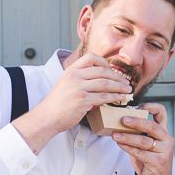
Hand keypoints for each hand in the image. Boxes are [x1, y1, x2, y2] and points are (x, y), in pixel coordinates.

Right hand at [12, 53, 131, 153]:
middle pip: (102, 71)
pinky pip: (104, 96)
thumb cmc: (58, 104)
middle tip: (126, 82)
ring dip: (120, 87)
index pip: (91, 58)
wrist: (47, 117)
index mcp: (71, 70)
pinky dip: (115, 97)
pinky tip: (121, 98)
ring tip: (128, 90)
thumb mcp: (66, 84)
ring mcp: (79, 88)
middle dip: (117, 77)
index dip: (105, 63)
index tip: (112, 70)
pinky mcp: (83, 100)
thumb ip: (80, 80)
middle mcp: (74, 76)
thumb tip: (100, 82)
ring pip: (106, 84)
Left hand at [112, 102, 173, 174]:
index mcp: (164, 133)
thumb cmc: (150, 164)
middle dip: (136, 121)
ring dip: (127, 137)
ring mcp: (164, 151)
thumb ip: (139, 135)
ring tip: (115, 134)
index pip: (162, 113)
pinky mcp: (158, 162)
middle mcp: (167, 140)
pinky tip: (120, 145)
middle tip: (122, 119)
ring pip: (144, 140)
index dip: (151, 106)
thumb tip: (121, 124)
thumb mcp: (146, 147)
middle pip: (152, 125)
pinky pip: (140, 153)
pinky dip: (128, 148)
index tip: (138, 106)